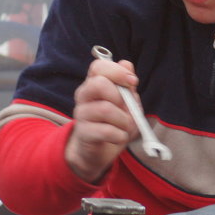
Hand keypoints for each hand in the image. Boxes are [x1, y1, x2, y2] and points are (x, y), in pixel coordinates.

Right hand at [64, 57, 140, 181]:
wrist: (100, 150)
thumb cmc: (114, 122)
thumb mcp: (126, 102)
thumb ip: (127, 85)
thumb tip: (126, 64)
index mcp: (94, 83)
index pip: (98, 66)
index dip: (117, 71)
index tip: (133, 82)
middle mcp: (84, 95)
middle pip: (98, 84)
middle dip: (120, 97)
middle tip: (127, 108)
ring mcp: (81, 114)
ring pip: (105, 109)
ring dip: (124, 120)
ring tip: (126, 126)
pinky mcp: (83, 133)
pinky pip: (106, 131)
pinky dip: (120, 135)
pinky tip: (120, 137)